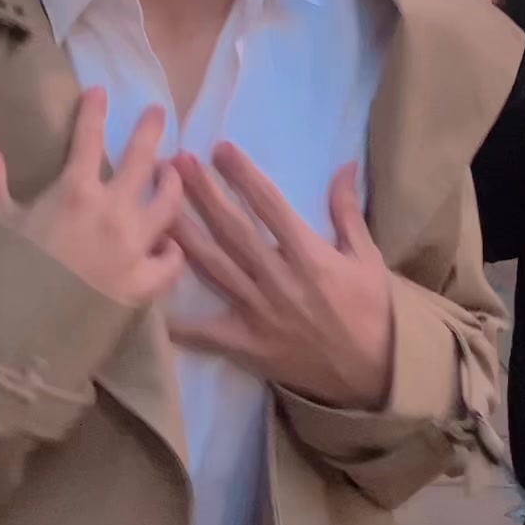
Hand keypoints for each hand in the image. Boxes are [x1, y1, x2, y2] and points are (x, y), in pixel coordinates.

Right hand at [0, 89, 184, 306]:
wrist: (14, 340)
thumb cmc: (0, 274)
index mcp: (75, 191)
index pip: (89, 138)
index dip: (95, 111)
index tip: (100, 92)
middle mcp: (112, 211)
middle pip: (142, 159)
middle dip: (150, 131)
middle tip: (157, 112)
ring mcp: (133, 249)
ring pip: (168, 204)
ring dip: (172, 183)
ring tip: (173, 172)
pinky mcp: (142, 286)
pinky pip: (170, 261)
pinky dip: (172, 250)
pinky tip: (171, 244)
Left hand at [167, 145, 393, 407]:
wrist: (374, 376)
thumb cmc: (371, 311)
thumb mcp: (367, 258)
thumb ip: (348, 212)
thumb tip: (345, 164)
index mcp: (310, 257)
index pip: (271, 206)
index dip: (244, 175)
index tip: (220, 148)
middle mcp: (279, 281)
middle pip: (234, 231)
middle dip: (203, 194)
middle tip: (176, 162)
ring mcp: (260, 314)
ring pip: (214, 268)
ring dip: (185, 234)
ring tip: (158, 206)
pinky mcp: (248, 346)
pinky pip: (208, 333)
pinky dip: (179, 320)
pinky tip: (150, 298)